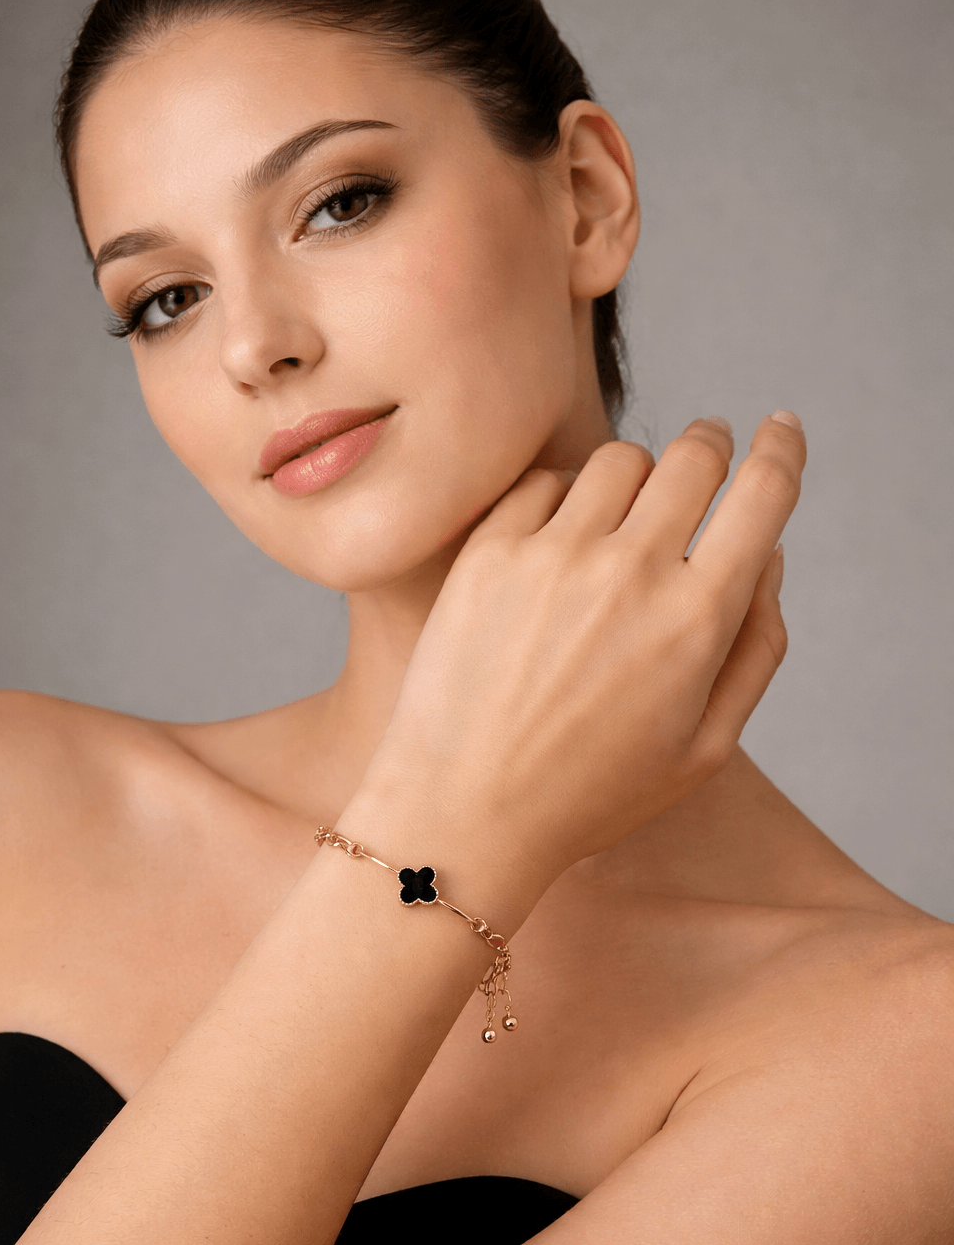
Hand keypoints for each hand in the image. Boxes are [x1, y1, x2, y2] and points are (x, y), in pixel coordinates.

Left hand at [365, 413, 803, 905]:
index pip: (763, 493)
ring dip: (637, 476)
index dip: (783, 449)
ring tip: (622, 517)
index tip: (780, 429)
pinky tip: (558, 540)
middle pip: (695, 454)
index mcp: (696, 621)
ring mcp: (552, 557)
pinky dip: (563, 496)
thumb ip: (756, 647)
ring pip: (620, 459)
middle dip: (711, 447)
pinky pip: (544, 481)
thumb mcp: (704, 749)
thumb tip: (766, 554)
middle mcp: (629, 574)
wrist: (462, 815)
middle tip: (704, 457)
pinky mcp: (488, 554)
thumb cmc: (590, 793)